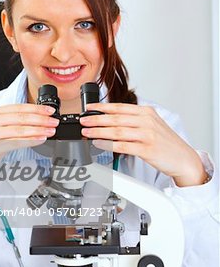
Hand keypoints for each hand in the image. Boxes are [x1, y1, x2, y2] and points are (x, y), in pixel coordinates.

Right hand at [0, 104, 58, 188]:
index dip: (36, 108)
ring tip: (50, 130)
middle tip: (54, 121)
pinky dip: (30, 140)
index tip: (50, 111)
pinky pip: (16, 142)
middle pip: (21, 117)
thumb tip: (36, 119)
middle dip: (41, 119)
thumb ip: (11, 121)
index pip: (19, 107)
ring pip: (20, 129)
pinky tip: (40, 139)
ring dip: (38, 130)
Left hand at [80, 103, 207, 186]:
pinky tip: (98, 143)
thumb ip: (134, 121)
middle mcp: (147, 121)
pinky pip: (122, 145)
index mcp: (147, 112)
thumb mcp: (152, 125)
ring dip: (99, 131)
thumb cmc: (166, 144)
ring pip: (117, 131)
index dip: (101, 107)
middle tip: (83, 120)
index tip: (89, 108)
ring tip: (86, 132)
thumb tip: (109, 120)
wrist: (184, 159)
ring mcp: (147, 135)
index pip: (120, 107)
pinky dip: (108, 144)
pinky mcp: (147, 149)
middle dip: (96, 119)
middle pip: (116, 118)